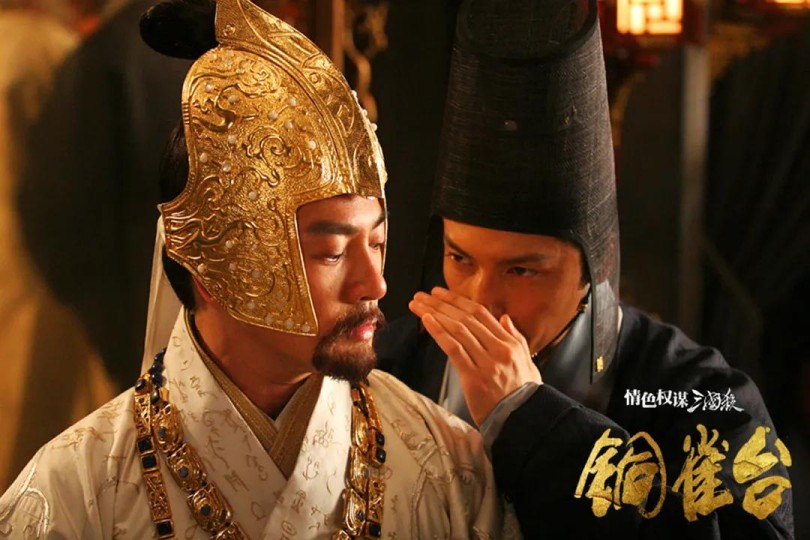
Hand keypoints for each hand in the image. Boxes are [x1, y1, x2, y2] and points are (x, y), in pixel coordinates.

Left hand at [409, 287, 541, 425]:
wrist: (524, 420)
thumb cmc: (524, 394)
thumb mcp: (527, 362)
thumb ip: (517, 338)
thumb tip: (505, 318)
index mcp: (510, 343)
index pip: (480, 313)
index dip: (458, 301)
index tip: (440, 293)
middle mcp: (498, 348)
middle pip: (465, 318)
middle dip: (441, 303)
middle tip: (422, 295)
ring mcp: (486, 362)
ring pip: (458, 329)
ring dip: (434, 313)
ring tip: (417, 304)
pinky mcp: (474, 378)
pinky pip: (454, 349)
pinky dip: (439, 332)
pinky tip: (426, 321)